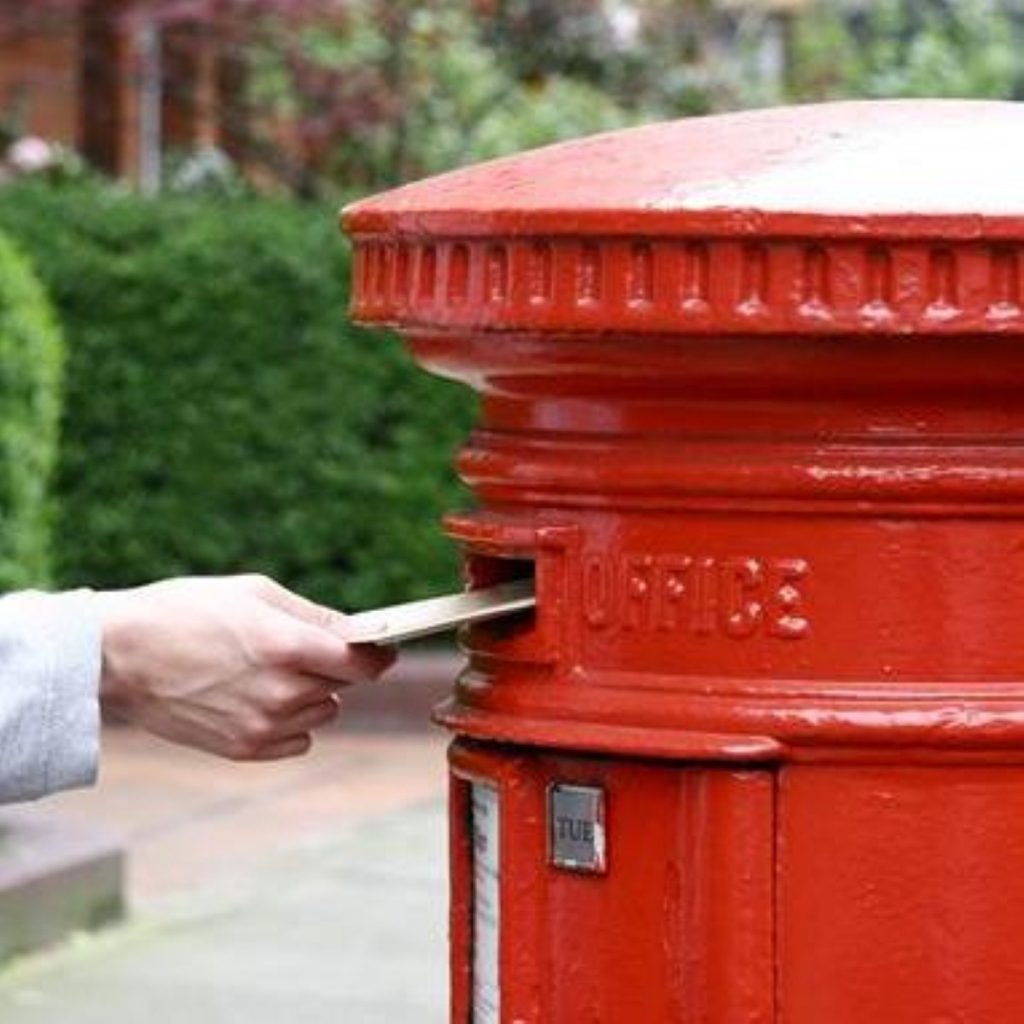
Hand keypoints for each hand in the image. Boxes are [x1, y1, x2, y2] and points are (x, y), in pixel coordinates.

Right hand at [96, 574, 394, 760]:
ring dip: (311, 694)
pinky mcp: (244, 750)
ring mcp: (263, 726)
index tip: (381, 649)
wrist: (117, 656)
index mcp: (288, 647)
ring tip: (267, 671)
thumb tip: (358, 631)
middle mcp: (282, 693)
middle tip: (300, 649)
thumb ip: (313, 615)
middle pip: (343, 687)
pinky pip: (297, 740)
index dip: (378, 655)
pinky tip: (256, 697)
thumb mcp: (254, 593)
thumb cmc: (184, 611)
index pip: (364, 664)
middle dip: (335, 668)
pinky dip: (289, 721)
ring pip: (322, 713)